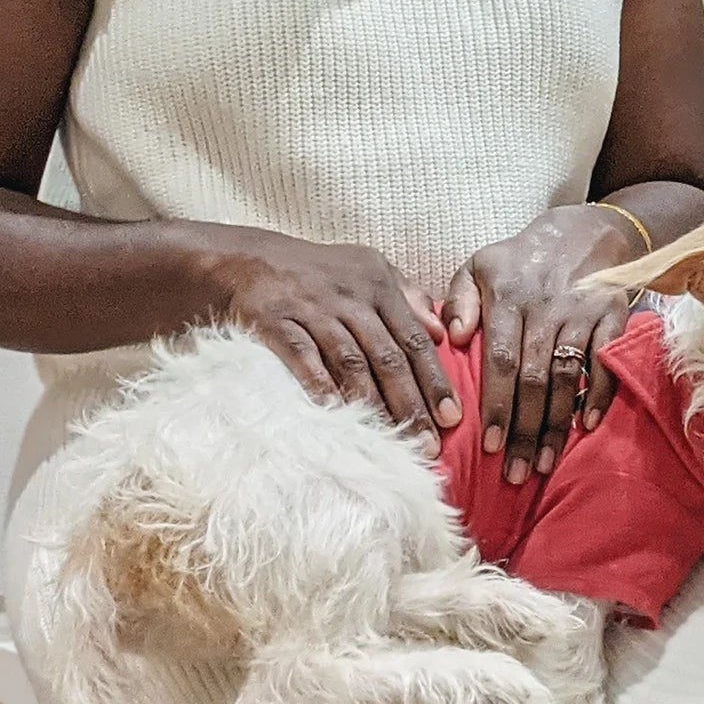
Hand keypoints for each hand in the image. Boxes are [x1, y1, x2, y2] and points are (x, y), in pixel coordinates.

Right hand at [215, 232, 457, 455]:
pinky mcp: (276, 320)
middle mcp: (350, 298)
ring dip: (373, 404)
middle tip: (428, 445)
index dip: (435, 380)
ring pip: (351, 362)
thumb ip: (407, 296)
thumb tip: (440, 331)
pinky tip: (335, 413)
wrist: (250, 258)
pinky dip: (319, 385)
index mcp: (378, 287)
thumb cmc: (319, 271)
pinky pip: (302, 356)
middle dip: (411, 404)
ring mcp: (313, 309)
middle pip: (388, 357)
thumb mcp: (368, 267)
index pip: (415, 339)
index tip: (453, 417)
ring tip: (391, 440)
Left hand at [446, 205, 640, 484]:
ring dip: (556, 424)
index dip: (496, 404)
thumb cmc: (520, 259)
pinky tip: (587, 426)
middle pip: (533, 378)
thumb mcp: (479, 264)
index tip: (488, 445)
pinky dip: (599, 395)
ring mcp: (581, 312)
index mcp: (508, 296)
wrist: (584, 231)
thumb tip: (452, 336)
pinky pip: (606, 361)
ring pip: (566, 377)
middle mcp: (545, 307)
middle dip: (523, 429)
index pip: (500, 360)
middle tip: (514, 473)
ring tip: (541, 463)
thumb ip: (458, 299)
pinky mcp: (613, 315)